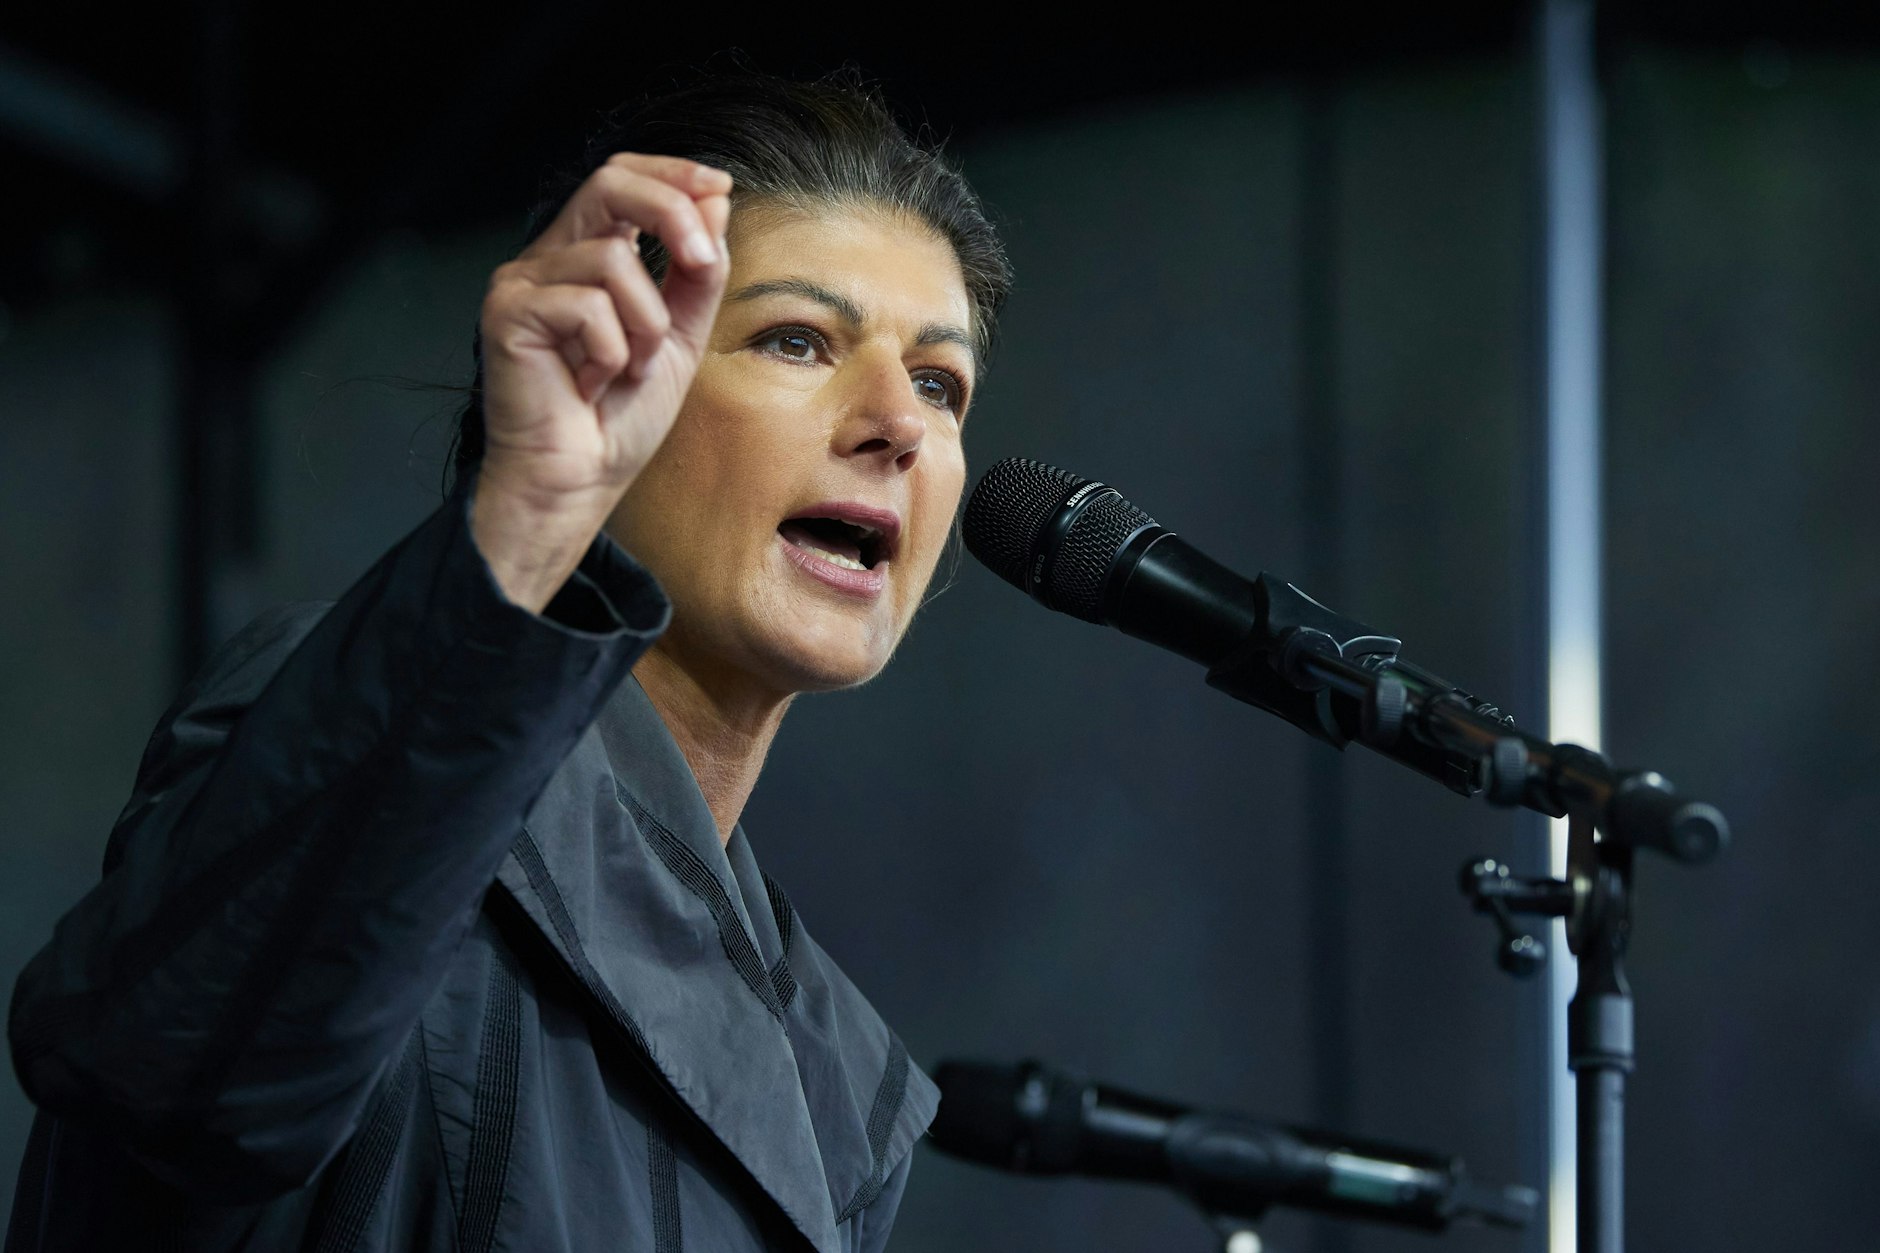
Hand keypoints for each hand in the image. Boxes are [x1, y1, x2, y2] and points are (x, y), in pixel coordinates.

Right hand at [471, 154, 731, 608]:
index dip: (674, 174)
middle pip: (609, 182)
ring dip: (645, 325)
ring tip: (628, 370)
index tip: (720, 186)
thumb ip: (696, 273)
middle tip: (702, 259)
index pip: (623, 179)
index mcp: (587, 256)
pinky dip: (611, 350)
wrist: (579, 482)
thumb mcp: (680, 336)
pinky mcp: (507, 312)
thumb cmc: (618, 419)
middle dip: (669, 210)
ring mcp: (522, 282)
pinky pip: (587, 305)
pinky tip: (591, 383)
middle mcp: (550, 258)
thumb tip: (715, 200)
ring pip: (612, 260)